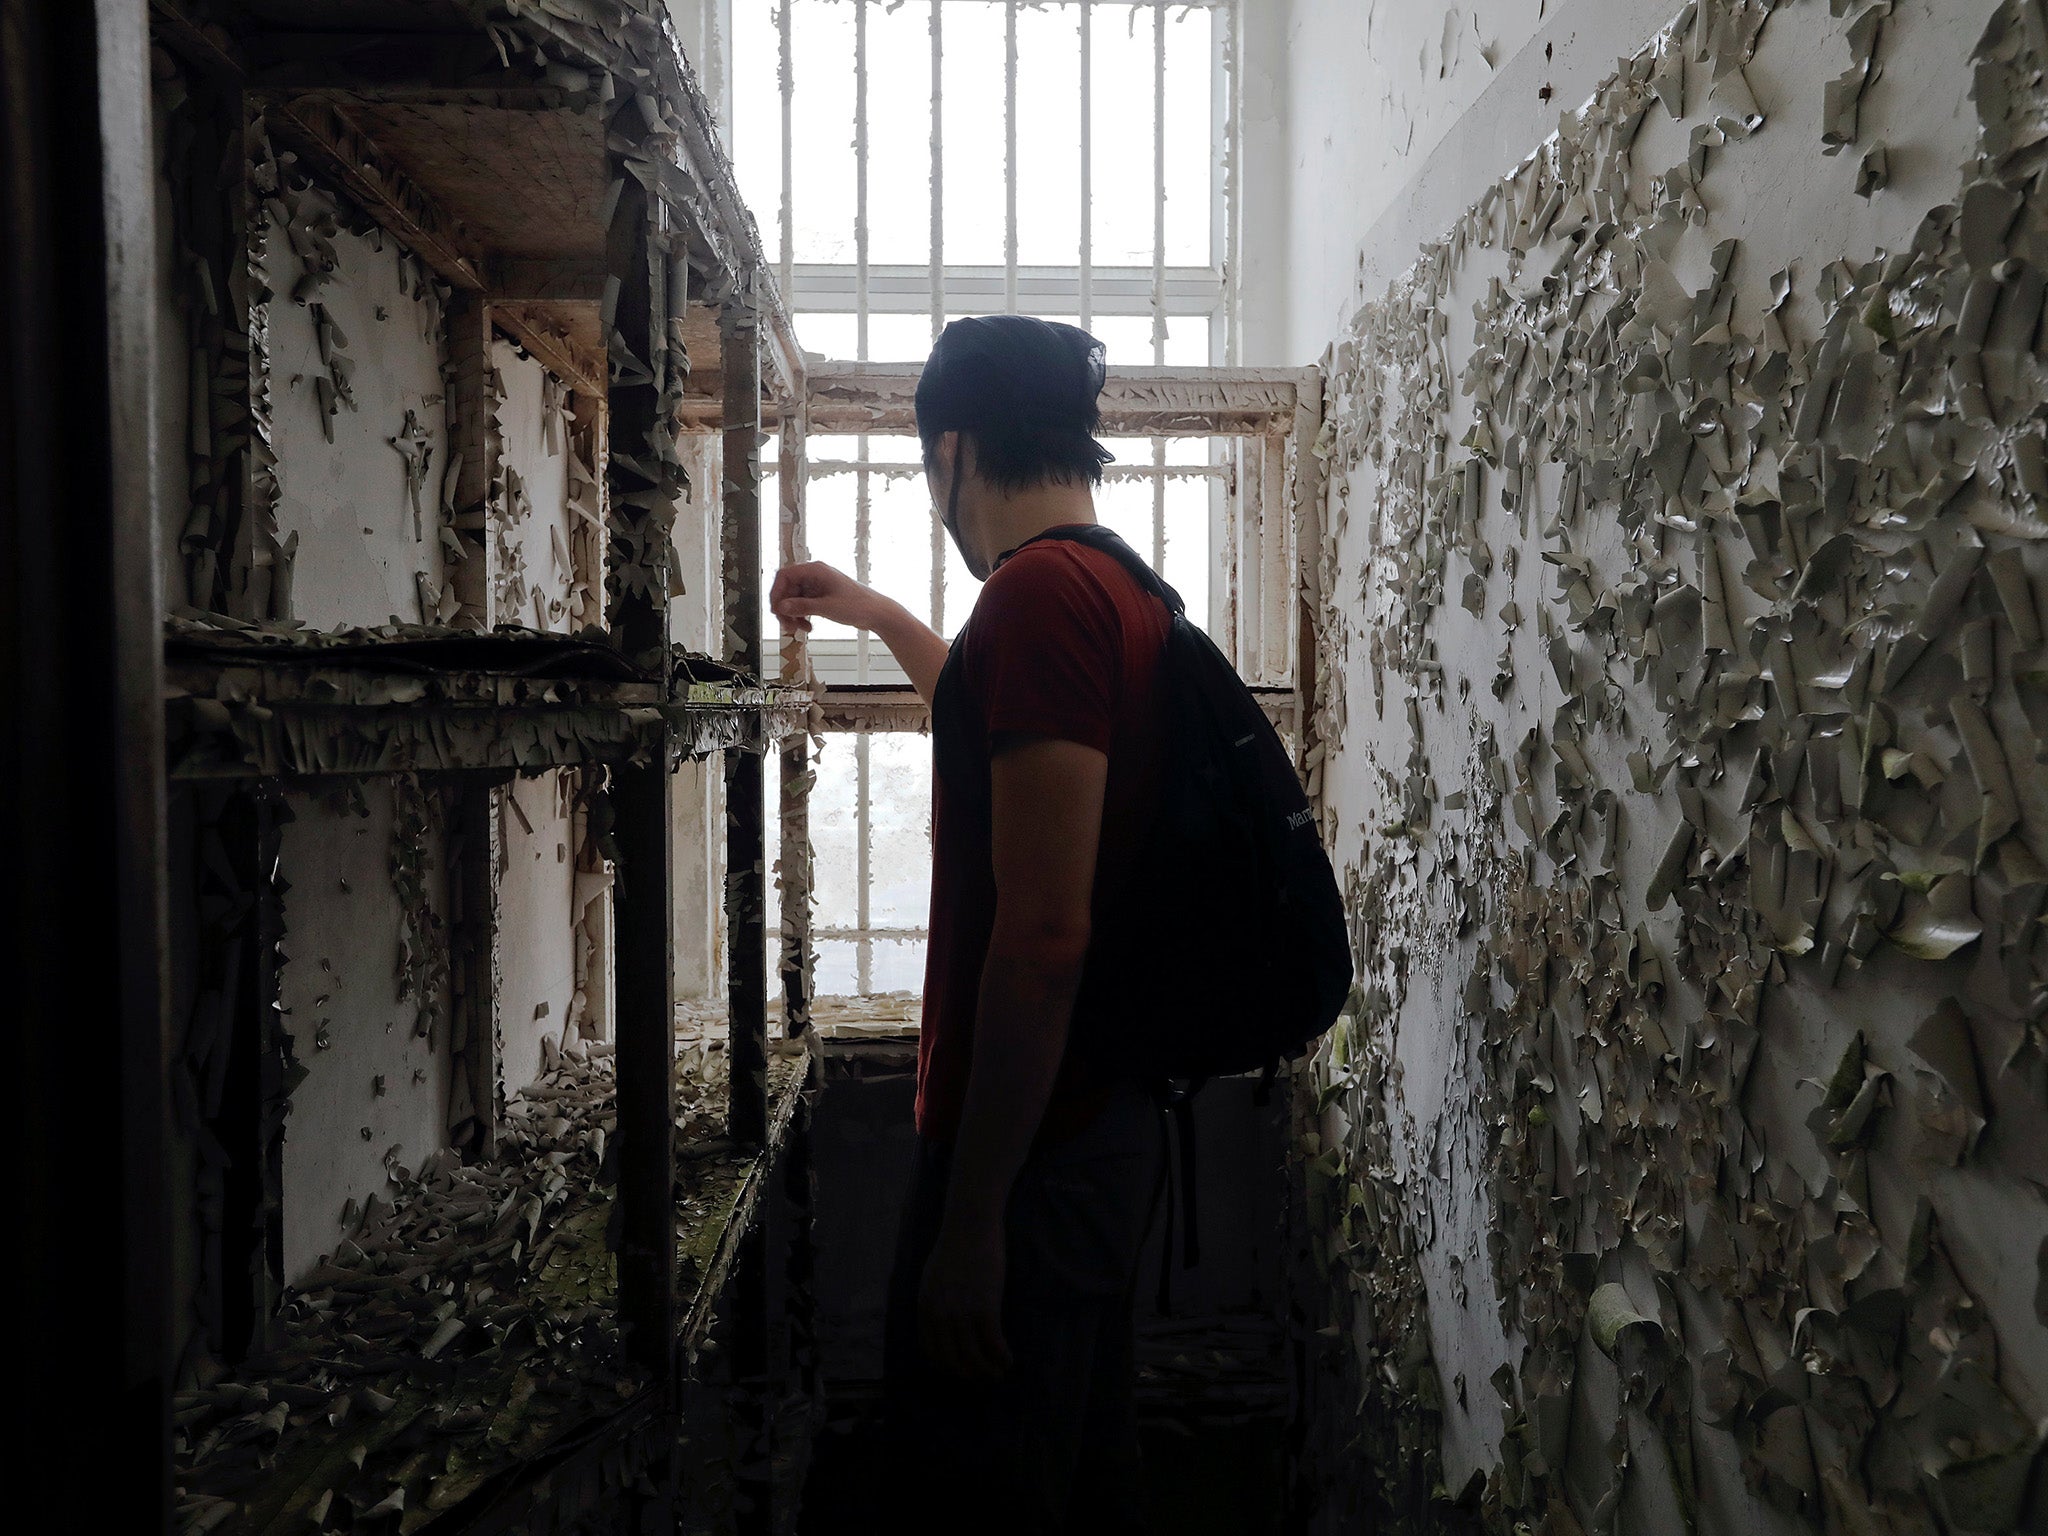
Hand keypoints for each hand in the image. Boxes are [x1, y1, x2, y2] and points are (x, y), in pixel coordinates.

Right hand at [769, 560, 882, 632]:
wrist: (877, 613)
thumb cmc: (858, 605)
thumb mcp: (827, 608)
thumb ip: (802, 606)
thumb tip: (781, 606)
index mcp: (816, 570)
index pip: (785, 576)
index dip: (776, 592)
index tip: (776, 610)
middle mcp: (815, 576)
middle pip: (787, 589)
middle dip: (785, 608)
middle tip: (786, 625)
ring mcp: (818, 586)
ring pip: (794, 599)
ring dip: (792, 615)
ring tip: (798, 630)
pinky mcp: (821, 597)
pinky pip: (803, 605)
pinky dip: (801, 616)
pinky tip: (807, 627)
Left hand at [918, 1216, 1011, 1379]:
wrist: (970, 1224)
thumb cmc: (955, 1246)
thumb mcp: (932, 1277)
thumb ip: (935, 1301)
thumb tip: (943, 1322)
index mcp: (925, 1307)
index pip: (931, 1351)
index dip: (947, 1367)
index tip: (961, 1371)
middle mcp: (940, 1314)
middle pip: (952, 1360)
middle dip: (968, 1375)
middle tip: (983, 1379)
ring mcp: (962, 1312)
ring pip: (973, 1357)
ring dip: (987, 1371)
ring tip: (999, 1373)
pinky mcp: (985, 1305)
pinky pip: (992, 1343)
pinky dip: (1002, 1356)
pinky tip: (1009, 1360)